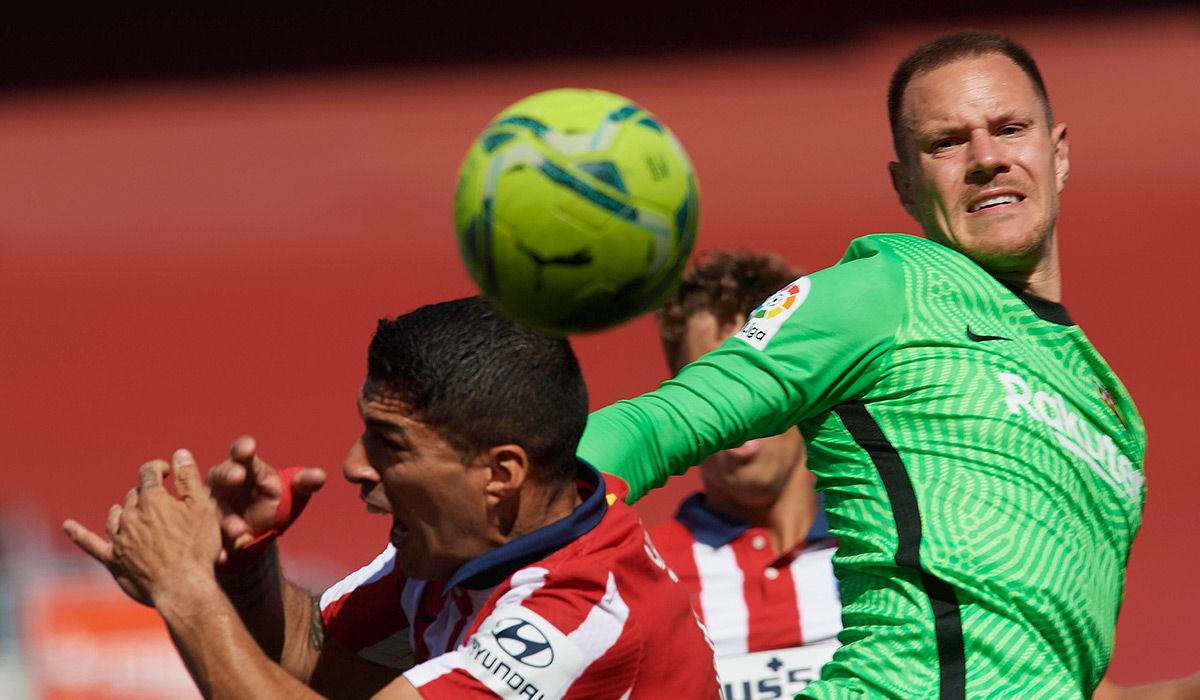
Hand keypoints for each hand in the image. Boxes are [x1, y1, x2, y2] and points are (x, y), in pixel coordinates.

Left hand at [64, 449, 222, 604]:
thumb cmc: (197, 547)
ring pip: (115, 516)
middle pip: (133, 495)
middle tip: (163, 504)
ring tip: (131, 512)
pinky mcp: (113, 560)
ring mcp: (119, 538)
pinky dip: (78, 533)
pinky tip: (68, 526)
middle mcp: (131, 515)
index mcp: (152, 500)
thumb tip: (178, 454)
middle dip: (146, 494)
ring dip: (123, 510)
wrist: (183, 588)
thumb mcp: (203, 508)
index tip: (169, 473)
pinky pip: (89, 543)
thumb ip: (188, 479)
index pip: (149, 472)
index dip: (159, 468)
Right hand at [206, 435, 324, 558]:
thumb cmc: (275, 500)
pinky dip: (218, 546)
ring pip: (216, 509)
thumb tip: (320, 476)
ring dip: (227, 519)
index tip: (248, 448)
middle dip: (229, 474)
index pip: (241, 451)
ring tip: (241, 531)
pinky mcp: (209, 529)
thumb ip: (304, 483)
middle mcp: (223, 482)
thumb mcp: (292, 492)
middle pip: (222, 473)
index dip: (243, 448)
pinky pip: (209, 537)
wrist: (262, 532)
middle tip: (238, 477)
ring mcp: (214, 506)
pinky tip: (224, 556)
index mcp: (246, 467)